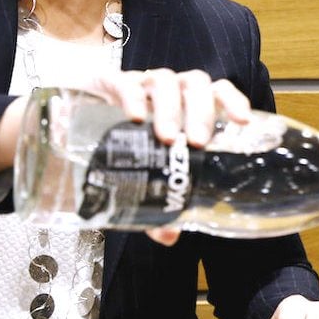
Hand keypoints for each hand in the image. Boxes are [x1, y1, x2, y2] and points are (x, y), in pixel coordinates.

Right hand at [84, 68, 251, 246]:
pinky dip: (132, 96)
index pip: (217, 92)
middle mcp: (169, 91)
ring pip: (166, 81)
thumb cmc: (122, 148)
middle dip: (201, 112)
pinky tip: (133, 116)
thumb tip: (169, 237)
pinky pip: (126, 82)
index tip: (243, 121)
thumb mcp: (143, 177)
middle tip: (197, 143)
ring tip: (167, 137)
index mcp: (186, 106)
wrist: (74, 126)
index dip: (233, 101)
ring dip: (171, 108)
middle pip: (196, 85)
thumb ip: (157, 203)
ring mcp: (141, 85)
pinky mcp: (110, 83)